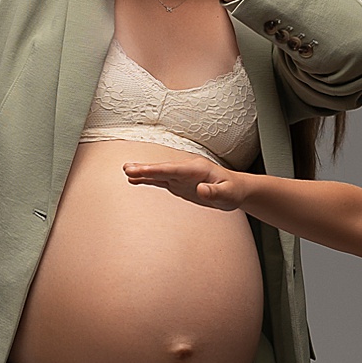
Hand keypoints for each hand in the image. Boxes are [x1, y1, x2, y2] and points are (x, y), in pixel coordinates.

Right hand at [123, 160, 245, 210]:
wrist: (235, 190)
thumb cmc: (233, 191)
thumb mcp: (228, 194)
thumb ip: (214, 192)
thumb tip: (201, 189)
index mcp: (197, 169)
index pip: (174, 169)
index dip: (158, 170)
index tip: (143, 170)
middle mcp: (186, 170)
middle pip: (163, 169)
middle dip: (145, 169)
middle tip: (127, 168)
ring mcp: (181, 176)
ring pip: (159, 173)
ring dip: (143, 172)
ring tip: (126, 171)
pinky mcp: (178, 183)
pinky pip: (161, 180)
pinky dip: (148, 179)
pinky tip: (135, 180)